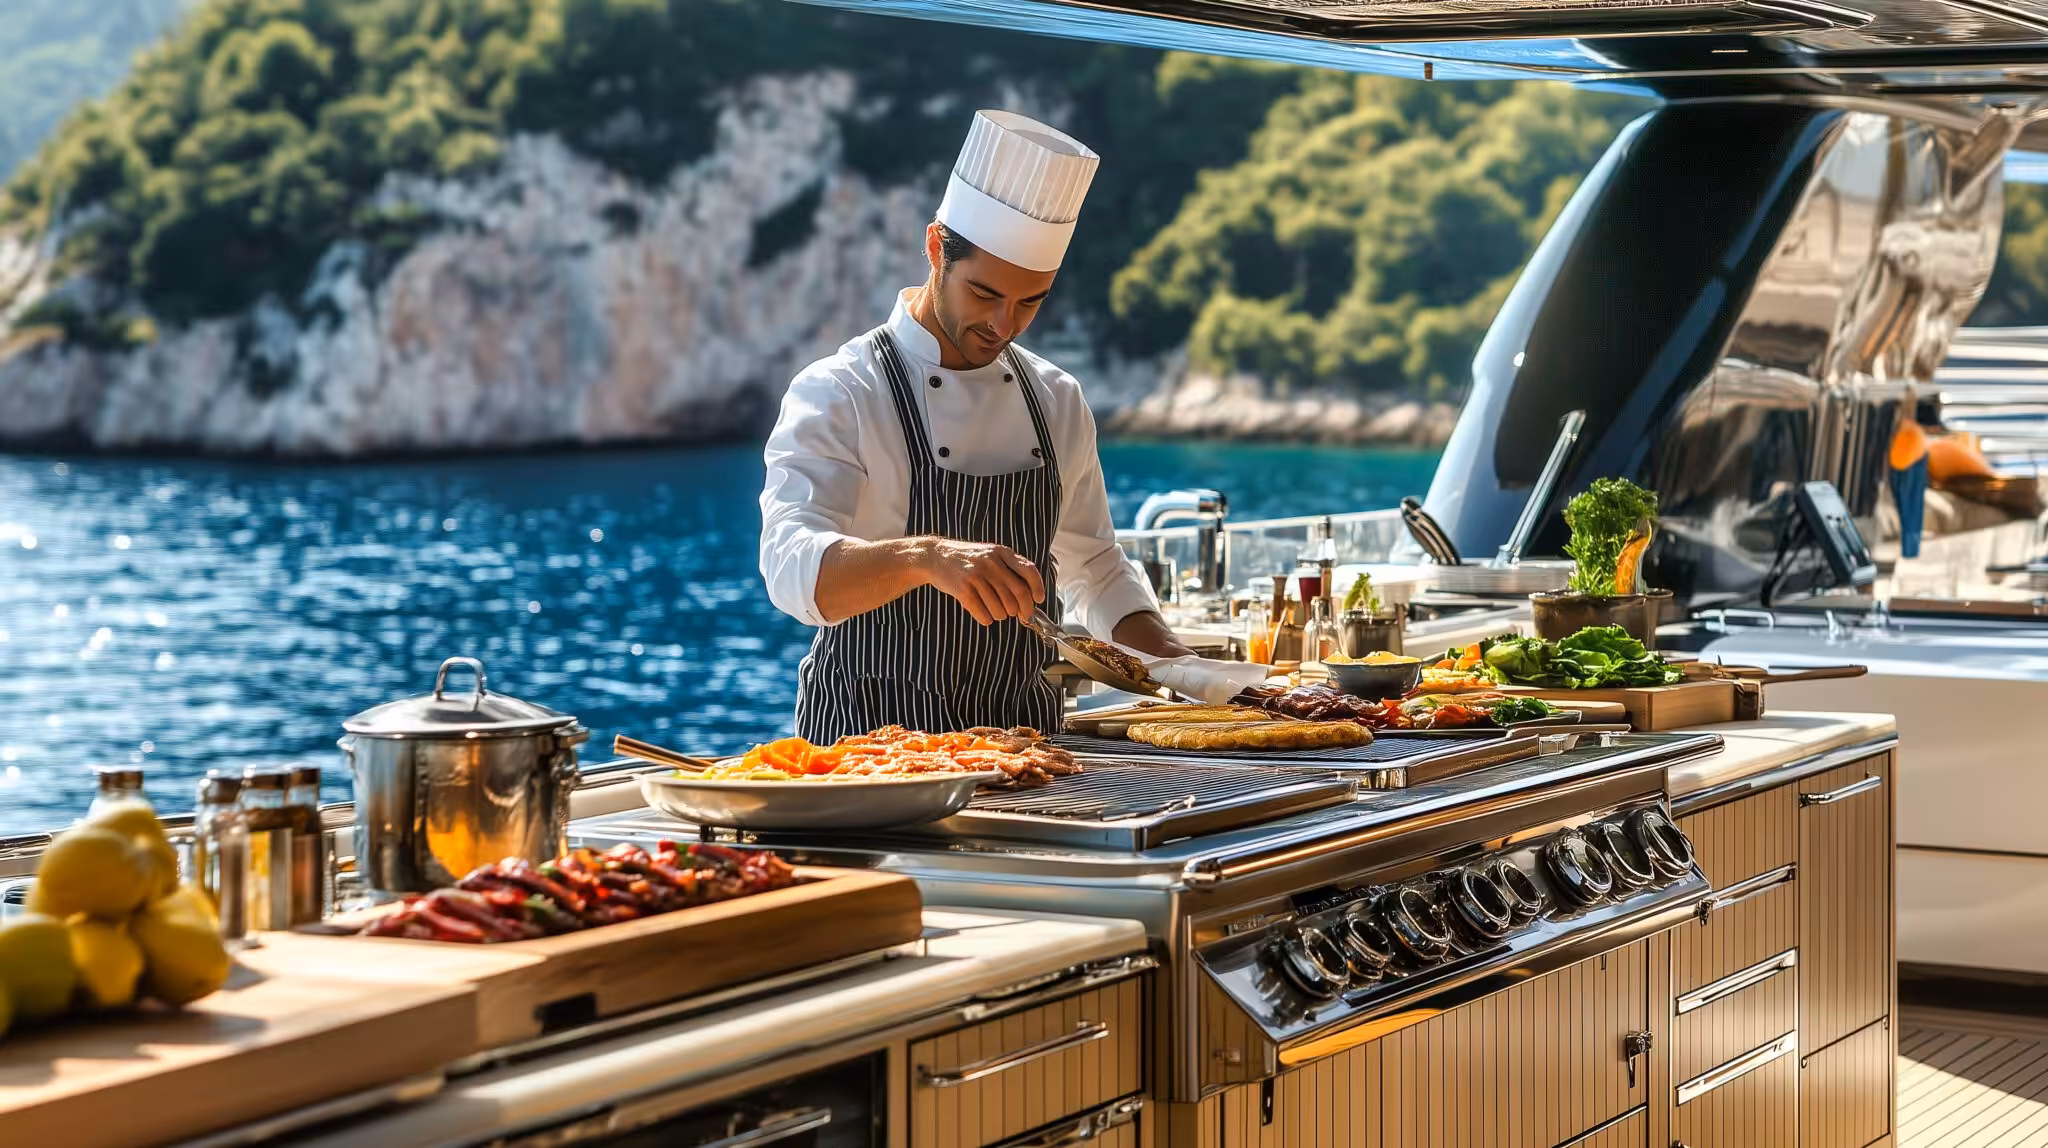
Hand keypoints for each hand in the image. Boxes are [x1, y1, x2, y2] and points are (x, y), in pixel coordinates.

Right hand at [918, 538, 1045, 625]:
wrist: (935, 556)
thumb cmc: (967, 559)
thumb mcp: (990, 554)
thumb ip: (1009, 568)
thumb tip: (1030, 595)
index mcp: (1001, 552)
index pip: (1029, 571)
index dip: (1038, 589)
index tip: (1038, 600)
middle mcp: (991, 563)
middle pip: (1019, 594)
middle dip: (1023, 610)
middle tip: (1020, 614)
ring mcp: (976, 576)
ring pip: (1002, 608)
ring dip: (1002, 616)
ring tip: (997, 612)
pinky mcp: (963, 590)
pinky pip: (984, 614)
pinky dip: (987, 619)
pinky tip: (984, 614)